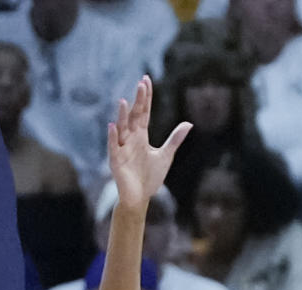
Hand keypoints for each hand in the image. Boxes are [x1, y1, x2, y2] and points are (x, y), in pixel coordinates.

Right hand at [107, 76, 190, 212]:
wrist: (140, 196)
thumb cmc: (150, 176)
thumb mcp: (166, 155)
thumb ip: (175, 139)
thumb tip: (189, 123)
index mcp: (141, 135)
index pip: (143, 112)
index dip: (146, 97)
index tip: (146, 80)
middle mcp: (130, 138)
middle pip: (134, 116)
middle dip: (138, 101)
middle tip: (141, 84)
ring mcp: (122, 148)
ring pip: (122, 129)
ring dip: (122, 116)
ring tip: (124, 101)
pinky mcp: (116, 161)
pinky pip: (114, 147)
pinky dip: (113, 137)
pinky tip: (113, 126)